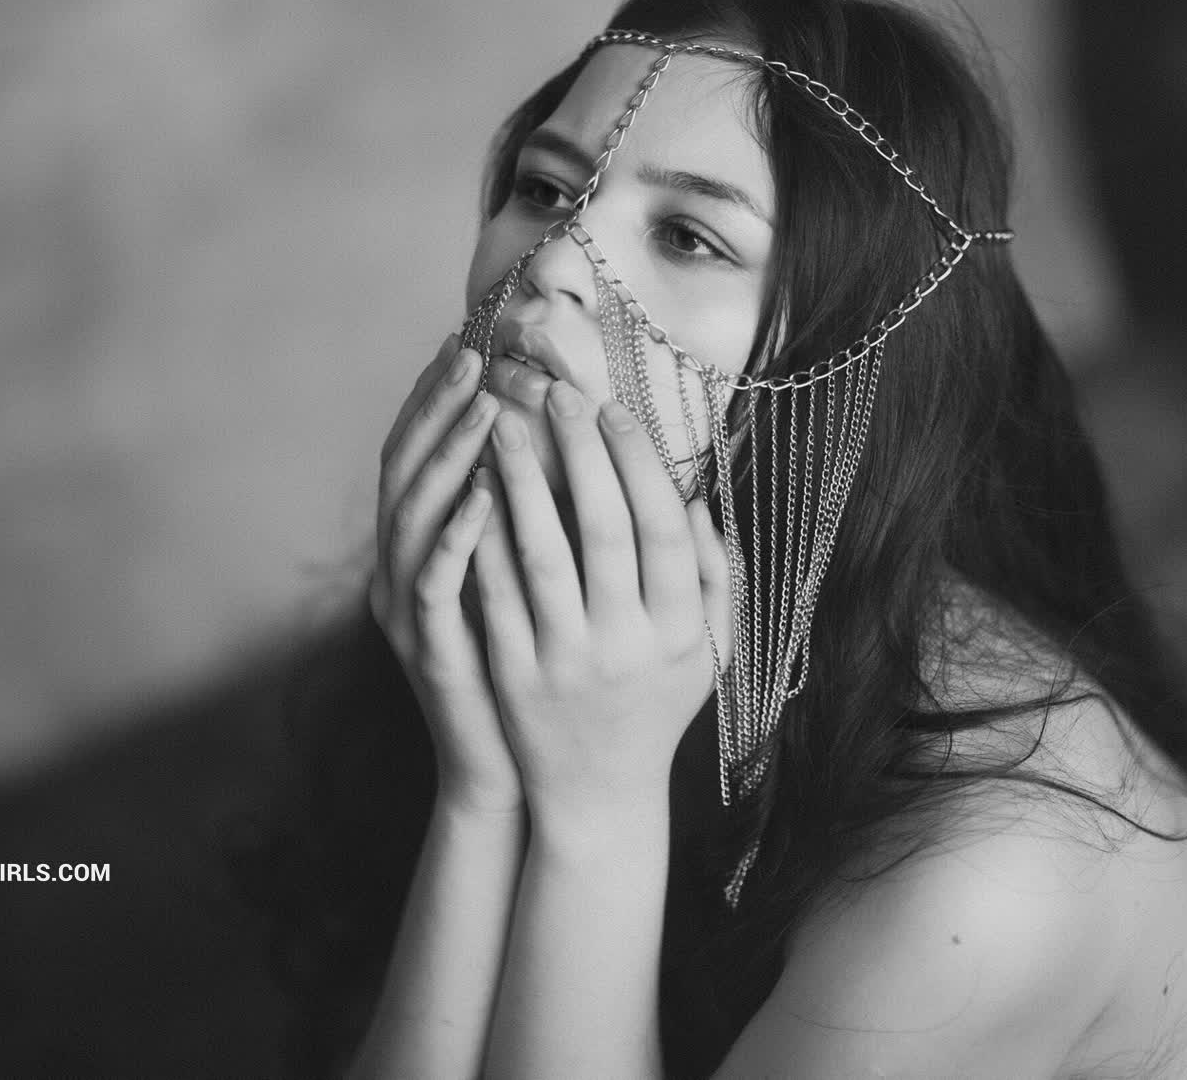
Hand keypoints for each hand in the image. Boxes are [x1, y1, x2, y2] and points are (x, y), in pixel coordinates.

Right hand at [369, 333, 519, 813]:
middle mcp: (401, 568)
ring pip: (414, 515)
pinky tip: (487, 495)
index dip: (439, 397)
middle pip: (405, 469)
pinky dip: (457, 534)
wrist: (513, 767)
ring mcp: (407, 610)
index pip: (421, 453)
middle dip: (439, 407)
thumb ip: (535, 512)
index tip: (473, 342)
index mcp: (423, 546)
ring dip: (451, 456)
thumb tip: (565, 436)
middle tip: (475, 355)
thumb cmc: (532, 667)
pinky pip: (434, 582)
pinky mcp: (428, 649)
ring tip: (487, 405)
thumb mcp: (529, 576)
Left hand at [468, 380, 732, 827]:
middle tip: (553, 393)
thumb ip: (714, 575)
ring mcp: (567, 662)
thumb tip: (698, 496)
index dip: (638, 462)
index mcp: (680, 630)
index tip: (610, 408)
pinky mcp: (514, 675)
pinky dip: (482, 538)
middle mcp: (627, 644)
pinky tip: (472, 491)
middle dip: (578, 453)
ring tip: (502, 425)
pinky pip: (493, 594)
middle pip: (604, 530)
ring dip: (521, 483)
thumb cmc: (656, 705)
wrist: (598, 793)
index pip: (664, 529)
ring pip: (540, 555)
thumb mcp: (707, 649)